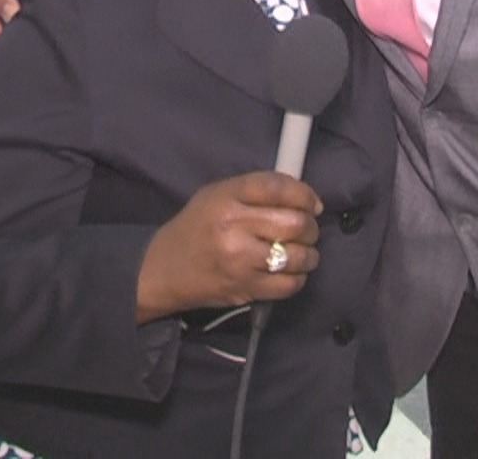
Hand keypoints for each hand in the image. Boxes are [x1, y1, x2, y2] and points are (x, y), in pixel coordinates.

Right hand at [135, 171, 323, 322]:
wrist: (164, 270)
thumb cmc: (195, 227)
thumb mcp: (216, 195)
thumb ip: (255, 191)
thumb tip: (300, 196)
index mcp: (226, 198)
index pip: (278, 188)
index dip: (304, 194)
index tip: (313, 203)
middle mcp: (234, 228)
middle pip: (295, 223)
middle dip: (310, 226)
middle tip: (308, 228)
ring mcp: (241, 262)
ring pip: (298, 256)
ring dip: (309, 253)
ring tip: (304, 251)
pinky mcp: (246, 290)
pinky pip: (289, 284)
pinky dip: (298, 277)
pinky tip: (292, 271)